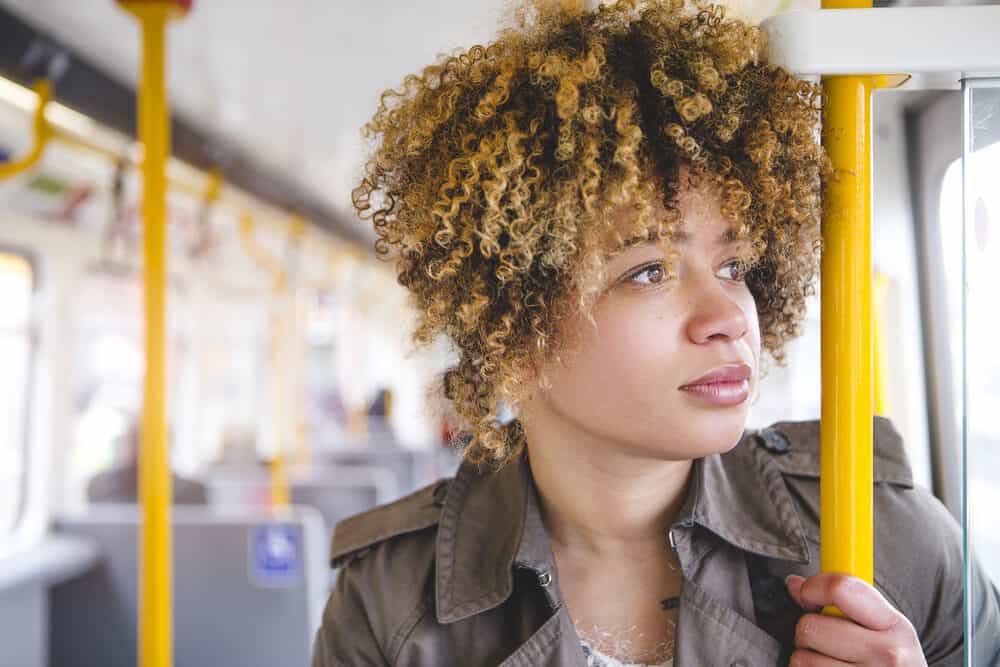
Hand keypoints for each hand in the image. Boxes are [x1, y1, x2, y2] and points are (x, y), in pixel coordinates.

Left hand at [785, 572, 926, 665]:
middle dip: (809, 631)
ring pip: (801, 657)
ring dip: (807, 658)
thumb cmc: (894, 662)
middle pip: (810, 626)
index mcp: (895, 625)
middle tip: (825, 640)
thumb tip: (795, 584)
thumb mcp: (885, 628)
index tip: (809, 597)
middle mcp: (887, 654)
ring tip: (831, 661)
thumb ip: (844, 601)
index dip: (813, 588)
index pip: (840, 589)